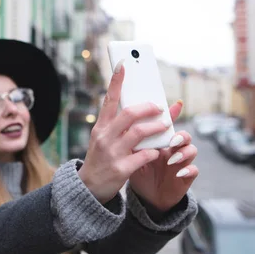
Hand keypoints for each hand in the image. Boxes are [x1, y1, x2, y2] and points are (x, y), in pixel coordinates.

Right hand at [78, 60, 170, 203]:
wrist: (89, 188)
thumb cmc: (101, 159)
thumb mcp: (103, 139)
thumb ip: (117, 125)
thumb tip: (137, 107)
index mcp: (100, 127)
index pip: (108, 100)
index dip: (116, 82)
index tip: (123, 65)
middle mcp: (105, 137)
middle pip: (130, 114)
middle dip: (149, 108)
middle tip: (159, 108)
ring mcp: (112, 153)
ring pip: (140, 133)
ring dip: (157, 128)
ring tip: (165, 127)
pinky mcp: (121, 169)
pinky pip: (145, 155)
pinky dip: (155, 151)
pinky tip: (158, 151)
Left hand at [128, 101, 198, 211]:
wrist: (146, 196)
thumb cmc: (139, 171)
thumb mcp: (132, 153)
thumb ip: (131, 139)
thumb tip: (122, 120)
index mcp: (161, 140)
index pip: (169, 123)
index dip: (173, 113)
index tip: (176, 104)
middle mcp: (173, 148)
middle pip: (184, 135)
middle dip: (181, 134)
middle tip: (172, 138)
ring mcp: (181, 162)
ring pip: (192, 150)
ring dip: (184, 152)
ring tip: (172, 158)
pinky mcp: (185, 177)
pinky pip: (193, 170)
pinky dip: (188, 170)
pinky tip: (179, 173)